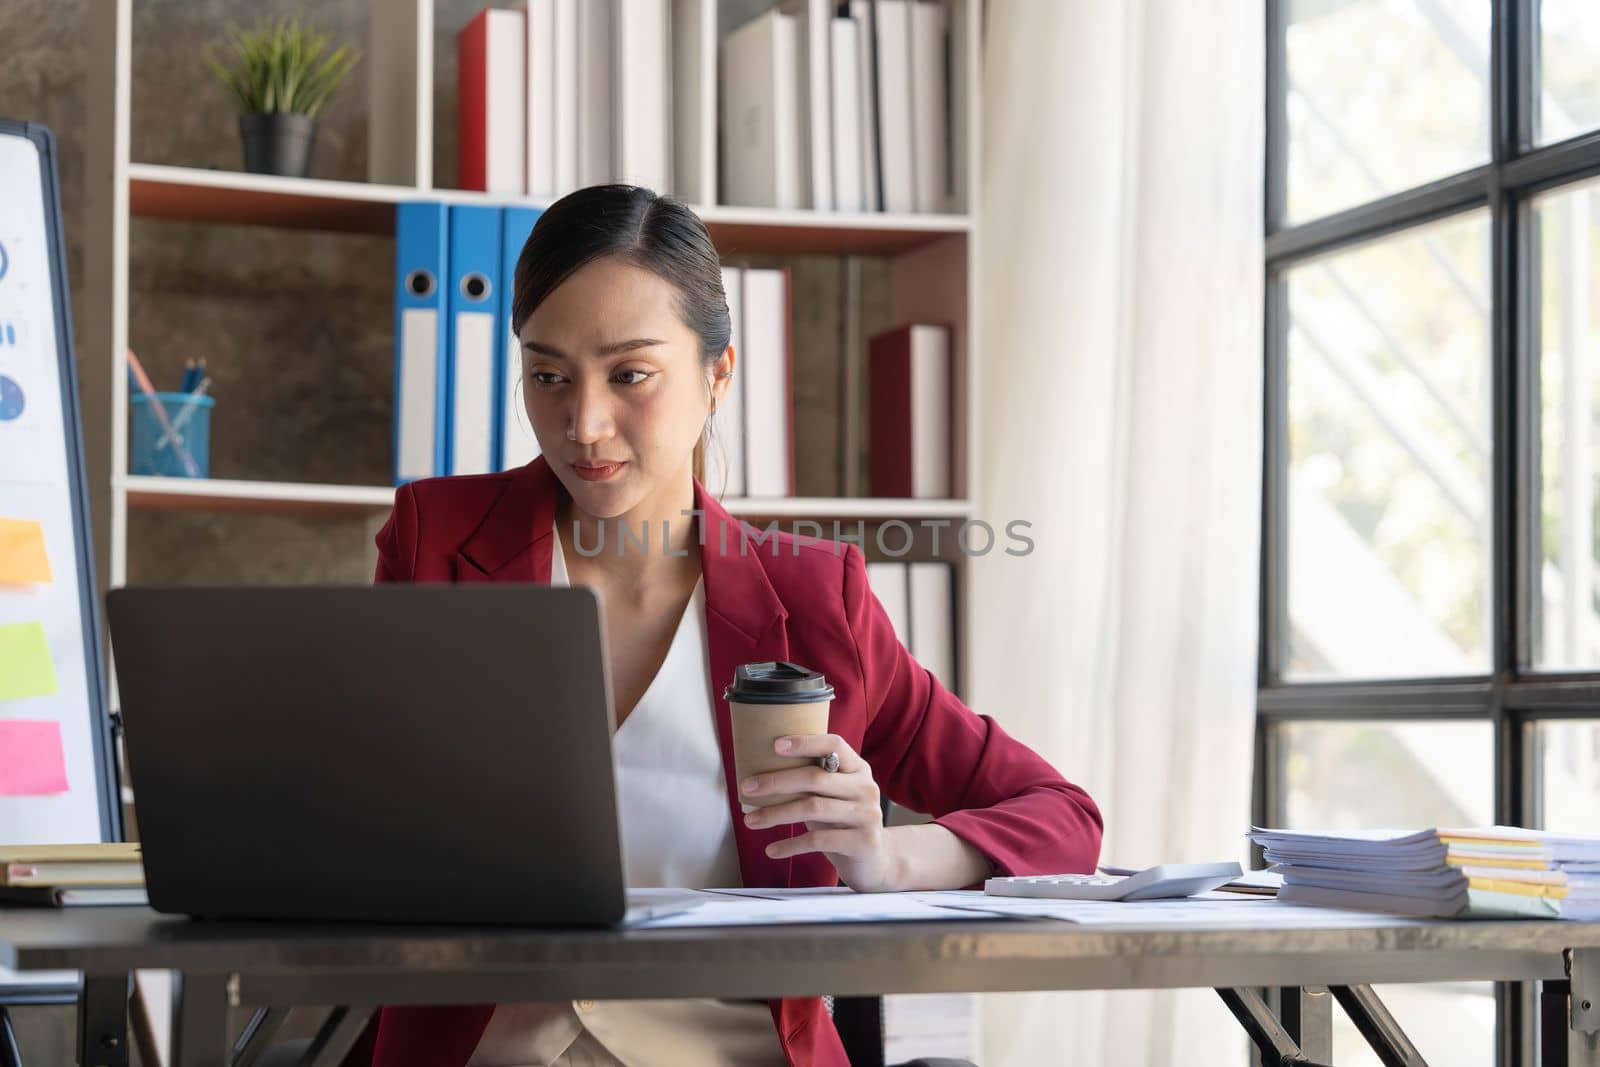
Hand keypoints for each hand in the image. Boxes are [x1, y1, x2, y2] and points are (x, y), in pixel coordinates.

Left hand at [739, 734, 897, 892]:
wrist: (876, 862)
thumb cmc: (842, 823)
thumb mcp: (831, 798)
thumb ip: (810, 784)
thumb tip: (760, 775)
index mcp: (858, 769)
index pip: (834, 744)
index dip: (805, 742)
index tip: (775, 745)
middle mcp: (866, 788)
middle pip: (816, 778)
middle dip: (776, 781)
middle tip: (747, 787)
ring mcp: (867, 815)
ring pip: (813, 808)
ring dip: (776, 814)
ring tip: (751, 820)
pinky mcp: (863, 842)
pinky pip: (819, 841)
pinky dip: (790, 845)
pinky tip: (772, 850)